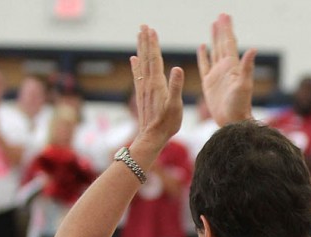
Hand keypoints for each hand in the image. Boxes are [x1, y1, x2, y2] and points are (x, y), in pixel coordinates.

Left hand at [129, 25, 184, 148]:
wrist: (152, 137)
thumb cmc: (167, 123)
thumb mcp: (175, 106)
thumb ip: (176, 86)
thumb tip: (177, 68)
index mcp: (157, 84)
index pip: (155, 59)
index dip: (153, 44)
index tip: (151, 30)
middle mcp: (148, 83)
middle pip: (146, 58)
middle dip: (145, 41)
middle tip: (143, 26)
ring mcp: (143, 88)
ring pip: (141, 64)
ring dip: (141, 49)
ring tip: (139, 36)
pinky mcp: (141, 94)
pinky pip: (138, 75)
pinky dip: (135, 65)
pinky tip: (133, 59)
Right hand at [197, 13, 256, 125]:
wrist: (232, 122)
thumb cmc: (240, 106)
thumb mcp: (244, 85)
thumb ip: (247, 67)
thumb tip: (254, 49)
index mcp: (232, 67)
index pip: (229, 43)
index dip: (227, 29)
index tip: (225, 16)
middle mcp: (225, 68)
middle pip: (222, 44)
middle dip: (221, 30)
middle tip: (221, 16)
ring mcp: (217, 75)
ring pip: (214, 51)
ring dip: (214, 39)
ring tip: (213, 26)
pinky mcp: (208, 83)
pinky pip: (204, 65)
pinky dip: (203, 56)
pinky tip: (202, 47)